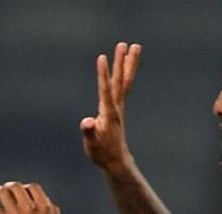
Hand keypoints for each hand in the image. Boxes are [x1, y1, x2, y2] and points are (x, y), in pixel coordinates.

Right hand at [80, 42, 141, 171]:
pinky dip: (123, 75)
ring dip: (128, 64)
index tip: (102, 57)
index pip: (105, 89)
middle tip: (125, 44)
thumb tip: (88, 121)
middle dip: (123, 62)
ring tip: (133, 47)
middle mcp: (116, 107)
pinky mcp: (116, 109)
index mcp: (109, 112)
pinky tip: (122, 68)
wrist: (115, 161)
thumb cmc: (101, 153)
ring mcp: (118, 107)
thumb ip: (90, 132)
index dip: (103, 74)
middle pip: (121, 80)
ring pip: (124, 81)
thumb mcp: (92, 144)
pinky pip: (122, 87)